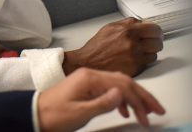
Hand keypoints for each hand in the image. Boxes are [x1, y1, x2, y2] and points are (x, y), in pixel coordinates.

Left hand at [38, 68, 165, 131]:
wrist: (34, 113)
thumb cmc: (52, 114)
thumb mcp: (80, 113)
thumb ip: (103, 103)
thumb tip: (121, 94)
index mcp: (89, 78)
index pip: (123, 84)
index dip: (140, 99)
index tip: (150, 113)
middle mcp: (89, 75)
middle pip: (123, 81)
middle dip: (142, 96)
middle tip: (156, 110)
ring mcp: (87, 80)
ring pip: (117, 85)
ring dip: (133, 98)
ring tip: (144, 112)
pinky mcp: (84, 87)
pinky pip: (108, 89)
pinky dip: (120, 99)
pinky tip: (124, 110)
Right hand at [62, 18, 163, 76]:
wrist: (89, 62)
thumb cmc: (98, 46)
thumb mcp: (111, 27)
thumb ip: (129, 24)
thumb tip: (143, 24)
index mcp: (127, 30)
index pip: (154, 28)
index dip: (156, 31)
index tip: (155, 33)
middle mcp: (133, 42)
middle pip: (157, 41)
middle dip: (155, 41)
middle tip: (150, 42)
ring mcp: (135, 56)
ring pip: (154, 53)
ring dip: (149, 52)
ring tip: (140, 51)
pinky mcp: (135, 67)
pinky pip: (147, 63)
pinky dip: (143, 61)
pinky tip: (134, 59)